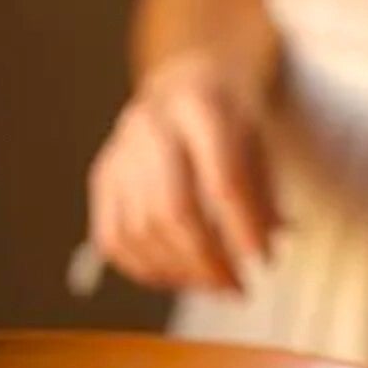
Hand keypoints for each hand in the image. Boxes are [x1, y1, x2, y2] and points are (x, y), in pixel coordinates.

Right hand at [88, 51, 280, 291]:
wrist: (183, 77)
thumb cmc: (231, 114)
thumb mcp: (261, 135)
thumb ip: (263, 191)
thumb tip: (264, 252)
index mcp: (199, 105)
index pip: (221, 178)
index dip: (242, 227)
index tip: (263, 262)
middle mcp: (151, 125)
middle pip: (173, 210)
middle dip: (208, 262)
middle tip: (237, 289)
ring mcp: (120, 152)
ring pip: (140, 231)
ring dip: (179, 273)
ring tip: (212, 286)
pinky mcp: (102, 176)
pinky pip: (113, 238)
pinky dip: (144, 269)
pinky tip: (176, 277)